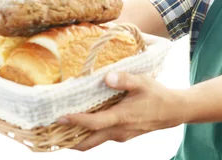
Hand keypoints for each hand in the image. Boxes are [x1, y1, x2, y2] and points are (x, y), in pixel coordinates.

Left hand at [58, 72, 185, 150]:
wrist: (173, 111)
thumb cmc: (157, 95)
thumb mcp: (143, 82)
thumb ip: (125, 79)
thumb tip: (107, 77)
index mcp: (121, 118)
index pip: (93, 123)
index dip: (75, 122)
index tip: (59, 117)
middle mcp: (118, 131)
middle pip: (87, 143)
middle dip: (67, 141)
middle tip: (49, 133)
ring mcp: (119, 136)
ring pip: (93, 142)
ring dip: (76, 139)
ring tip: (59, 129)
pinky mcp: (122, 135)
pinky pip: (100, 138)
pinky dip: (87, 134)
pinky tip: (81, 124)